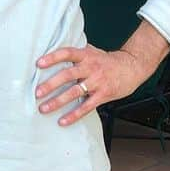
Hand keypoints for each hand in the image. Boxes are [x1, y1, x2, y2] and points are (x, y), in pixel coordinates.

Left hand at [35, 44, 154, 125]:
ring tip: (43, 108)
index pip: (67, 53)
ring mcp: (97, 82)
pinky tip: (63, 120)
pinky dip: (74, 115)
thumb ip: (76, 53)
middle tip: (37, 92)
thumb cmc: (107, 60)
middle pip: (68, 75)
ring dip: (58, 101)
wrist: (132, 67)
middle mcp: (90, 68)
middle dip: (51, 84)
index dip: (52, 57)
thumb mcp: (92, 51)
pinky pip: (87, 107)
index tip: (39, 64)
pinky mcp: (103, 95)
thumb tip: (53, 49)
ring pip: (75, 92)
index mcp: (86, 55)